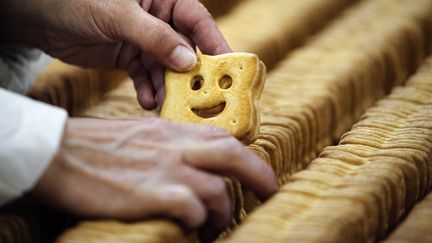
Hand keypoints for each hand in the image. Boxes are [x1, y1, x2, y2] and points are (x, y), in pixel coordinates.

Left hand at [0, 0, 230, 108]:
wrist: (39, 17)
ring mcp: (145, 40)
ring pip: (167, 68)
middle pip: (186, 48)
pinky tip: (147, 102)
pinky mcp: (130, 57)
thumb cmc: (77, 1)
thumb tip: (189, 62)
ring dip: (169, 88)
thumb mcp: (119, 15)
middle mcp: (159, 20)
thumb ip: (155, 38)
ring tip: (168, 106)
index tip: (227, 68)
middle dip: (191, 74)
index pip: (196, 19)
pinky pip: (146, 77)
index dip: (214, 43)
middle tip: (199, 98)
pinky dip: (149, 90)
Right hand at [31, 118, 276, 230]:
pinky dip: (197, 221)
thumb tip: (187, 165)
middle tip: (268, 193)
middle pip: (233, 154)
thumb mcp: (141, 136)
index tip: (251, 173)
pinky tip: (190, 228)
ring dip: (223, 212)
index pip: (221, 136)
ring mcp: (166, 169)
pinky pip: (192, 209)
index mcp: (172, 131)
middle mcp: (175, 146)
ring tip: (214, 227)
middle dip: (259, 175)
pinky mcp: (152, 193)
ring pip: (217, 190)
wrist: (59, 152)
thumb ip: (168, 146)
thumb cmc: (95, 146)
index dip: (242, 155)